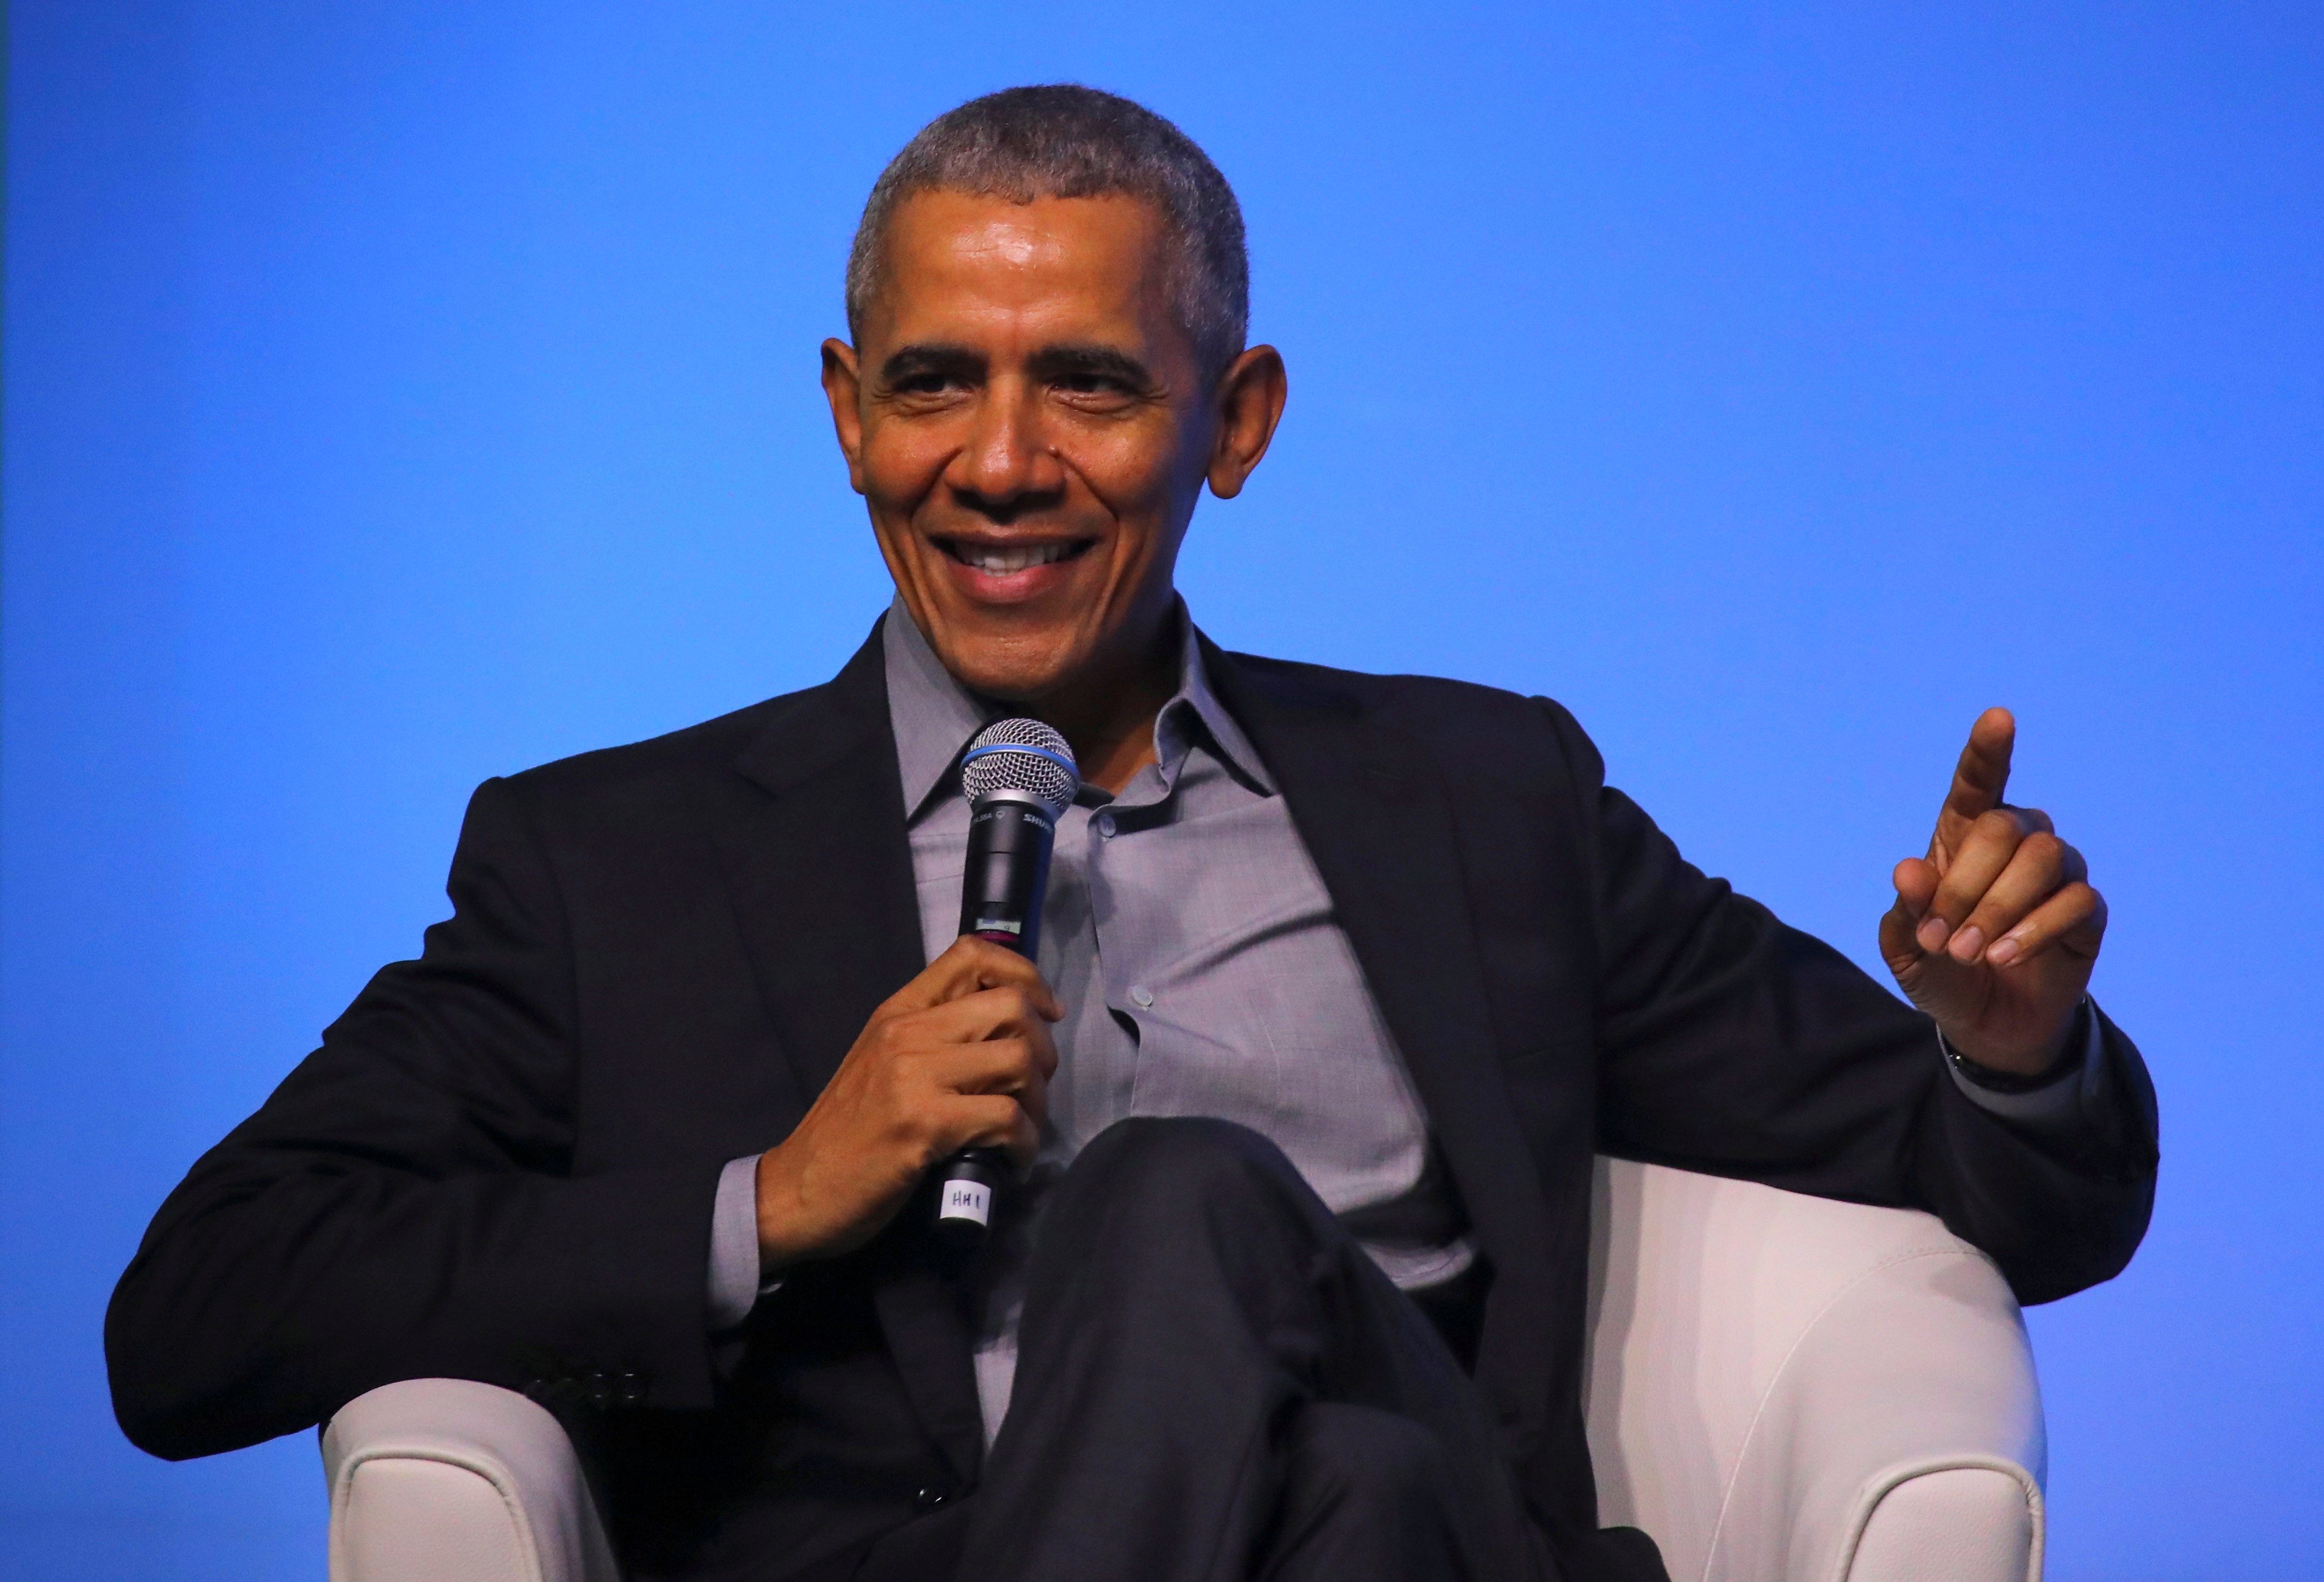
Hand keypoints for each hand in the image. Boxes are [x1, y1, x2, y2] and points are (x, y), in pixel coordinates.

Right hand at [754, 936, 1060, 1270]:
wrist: (794, 1191)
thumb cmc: (846, 1133)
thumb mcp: (882, 1063)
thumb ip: (932, 1038)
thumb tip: (1005, 1035)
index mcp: (898, 1012)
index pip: (972, 955)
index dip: (1024, 975)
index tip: (1044, 1013)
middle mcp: (906, 1033)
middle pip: (1011, 1006)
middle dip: (1043, 1048)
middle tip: (1032, 1088)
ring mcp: (913, 1077)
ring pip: (1017, 1059)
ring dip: (1037, 1100)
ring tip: (1021, 1128)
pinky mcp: (922, 1125)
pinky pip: (1005, 1118)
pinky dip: (1023, 1142)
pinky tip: (1011, 1159)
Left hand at [1879, 708, 2106, 1075]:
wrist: (1983, 1021)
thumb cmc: (1940, 968)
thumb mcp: (1907, 947)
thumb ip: (1907, 909)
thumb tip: (1907, 868)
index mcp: (1963, 836)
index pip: (1978, 783)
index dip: (1988, 751)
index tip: (1999, 719)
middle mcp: (2016, 842)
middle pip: (2005, 828)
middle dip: (1967, 885)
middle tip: (1942, 939)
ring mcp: (2056, 873)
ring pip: (2043, 858)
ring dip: (1999, 910)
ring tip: (1971, 953)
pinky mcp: (2086, 911)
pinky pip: (2076, 901)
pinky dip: (2035, 930)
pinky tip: (2007, 957)